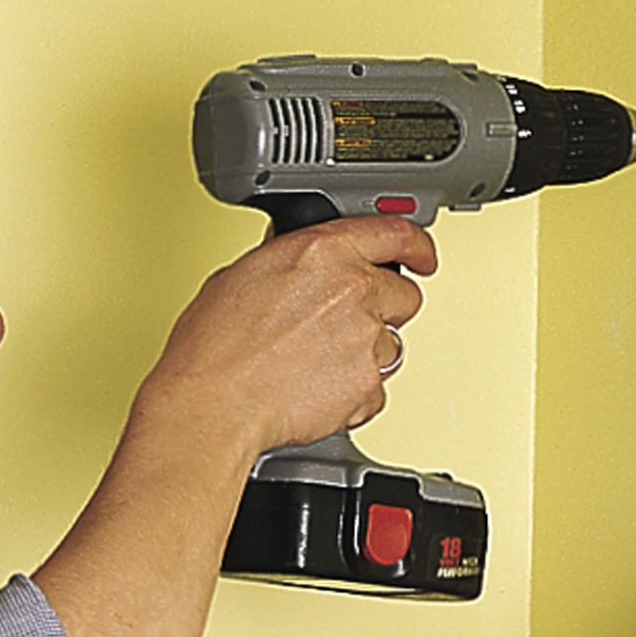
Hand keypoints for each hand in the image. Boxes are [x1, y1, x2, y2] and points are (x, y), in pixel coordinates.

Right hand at [141, 215, 436, 452]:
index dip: (417, 245)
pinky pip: (376, 389)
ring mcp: (365, 339)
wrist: (213, 403)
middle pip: (404, 294)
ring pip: (391, 344)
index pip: (396, 233)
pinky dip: (353, 393)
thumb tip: (303, 265)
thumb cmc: (215, 346)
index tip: (423, 255)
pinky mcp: (368, 385)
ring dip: (363, 354)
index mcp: (324, 250)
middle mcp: (353, 289)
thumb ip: (292, 262)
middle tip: (344, 324)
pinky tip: (314, 389)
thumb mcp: (245, 273)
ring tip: (315, 363)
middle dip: (382, 308)